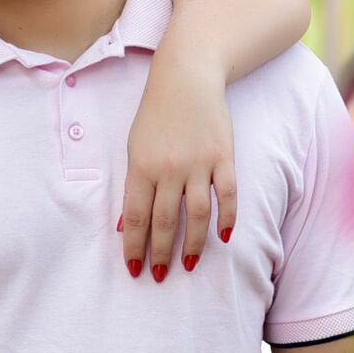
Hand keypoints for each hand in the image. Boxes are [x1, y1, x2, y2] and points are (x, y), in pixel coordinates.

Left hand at [120, 54, 236, 281]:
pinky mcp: (224, 156)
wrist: (187, 76)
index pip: (136, 217)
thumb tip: (126, 226)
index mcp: (141, 166)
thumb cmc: (156, 113)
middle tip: (160, 276)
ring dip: (193, 244)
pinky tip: (224, 237)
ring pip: (197, 214)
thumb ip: (133, 185)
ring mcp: (199, 163)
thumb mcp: (134, 146)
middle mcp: (169, 168)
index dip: (135, 246)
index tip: (134, 269)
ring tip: (188, 266)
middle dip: (161, 253)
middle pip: (165, 221)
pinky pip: (227, 194)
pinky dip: (228, 218)